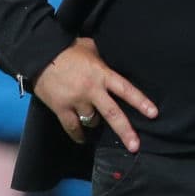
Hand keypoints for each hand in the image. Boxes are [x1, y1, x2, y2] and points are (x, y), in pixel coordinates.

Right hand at [32, 37, 156, 151]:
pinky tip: (82, 139)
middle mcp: (92, 90)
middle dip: (125, 131)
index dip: (141, 102)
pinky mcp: (60, 108)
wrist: (41, 55)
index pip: (126, 90)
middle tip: (135, 146)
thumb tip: (112, 64)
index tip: (153, 113)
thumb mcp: (92, 49)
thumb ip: (103, 61)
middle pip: (112, 113)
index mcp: (102, 74)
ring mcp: (76, 100)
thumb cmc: (69, 49)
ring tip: (96, 123)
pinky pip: (72, 127)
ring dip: (95, 123)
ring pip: (91, 121)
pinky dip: (78, 135)